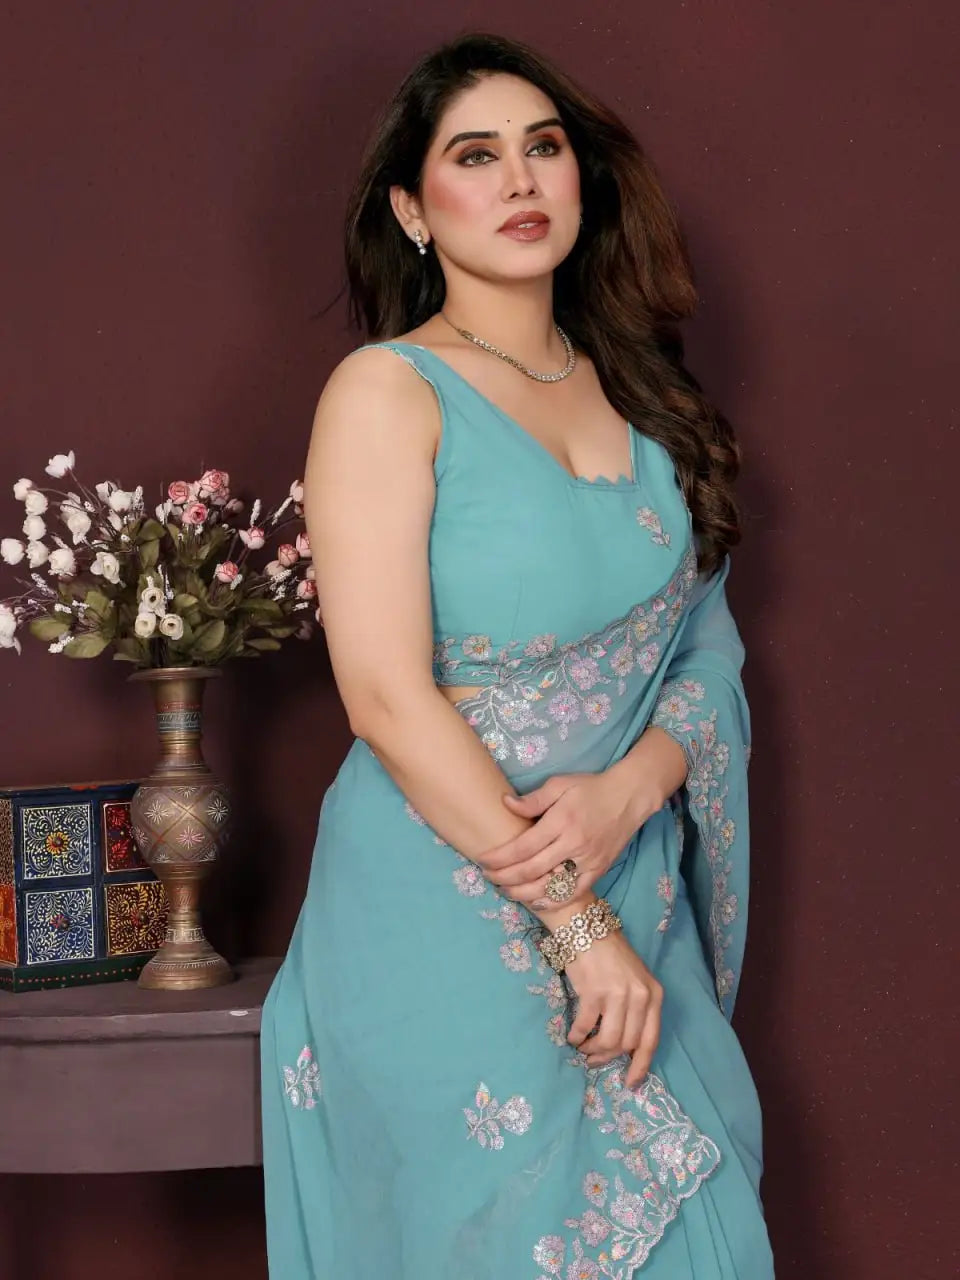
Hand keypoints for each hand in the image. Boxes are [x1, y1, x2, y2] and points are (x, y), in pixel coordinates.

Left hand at [479, 770, 658, 908]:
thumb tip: (506, 804)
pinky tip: (535, 901)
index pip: (523, 847)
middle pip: (532, 870)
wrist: (629, 797)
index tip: (483, 860)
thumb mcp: (560, 783)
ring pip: (550, 887)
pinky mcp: (599, 870)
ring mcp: (588, 860)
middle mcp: (573, 844)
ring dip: (523, 893)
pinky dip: (553, 901)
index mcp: (561, 821)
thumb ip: (533, 799)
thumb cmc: (591, 788)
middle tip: (488, 877)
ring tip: (506, 890)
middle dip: (505, 877)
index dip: (500, 857)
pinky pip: (573, 893)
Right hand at [565, 931, 662, 1088]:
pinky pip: (585, 1027)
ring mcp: (617, 995)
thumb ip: (636, 1010)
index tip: (630, 1083)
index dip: (640, 1066)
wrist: (586, 928)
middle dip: (608, 1058)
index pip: (651, 1040)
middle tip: (593, 1060)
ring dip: (592, 1050)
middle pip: (626, 1044)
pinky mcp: (593, 993)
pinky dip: (577, 1037)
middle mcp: (639, 997)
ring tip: (583, 1049)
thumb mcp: (634, 980)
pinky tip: (573, 1036)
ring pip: (607, 1041)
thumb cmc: (610, 954)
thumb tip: (624, 1047)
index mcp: (654, 994)